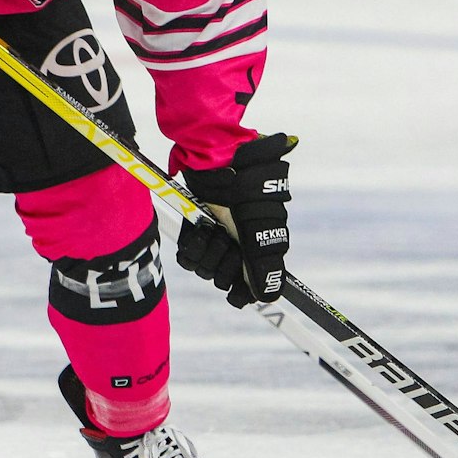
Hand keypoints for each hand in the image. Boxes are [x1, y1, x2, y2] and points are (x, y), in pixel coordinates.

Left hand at [176, 133, 295, 307]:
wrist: (217, 159)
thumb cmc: (247, 187)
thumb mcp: (259, 226)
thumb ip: (264, 263)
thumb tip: (269, 299)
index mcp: (260, 247)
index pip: (249, 287)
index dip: (241, 291)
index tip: (235, 293)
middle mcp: (238, 246)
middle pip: (223, 278)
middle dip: (222, 262)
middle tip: (226, 238)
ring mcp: (217, 238)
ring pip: (204, 268)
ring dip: (206, 249)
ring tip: (213, 226)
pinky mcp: (196, 229)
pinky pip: (187, 255)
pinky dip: (191, 243)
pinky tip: (199, 227)